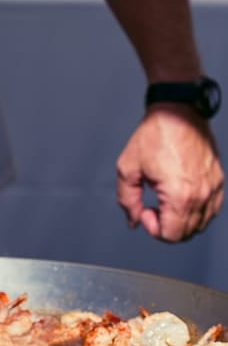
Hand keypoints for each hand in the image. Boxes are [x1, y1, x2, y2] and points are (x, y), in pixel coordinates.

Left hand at [117, 105, 223, 241]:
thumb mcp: (127, 169)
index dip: (153, 229)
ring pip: (200, 224)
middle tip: (154, 208)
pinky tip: (182, 200)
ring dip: (181, 222)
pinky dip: (197, 212)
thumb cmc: (155, 134)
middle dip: (166, 227)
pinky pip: (212, 209)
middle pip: (186, 234)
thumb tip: (134, 220)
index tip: (146, 211)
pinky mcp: (218, 179)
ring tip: (167, 204)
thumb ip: (127, 200)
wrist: (178, 110)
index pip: (171, 235)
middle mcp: (201, 193)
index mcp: (180, 194)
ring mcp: (213, 186)